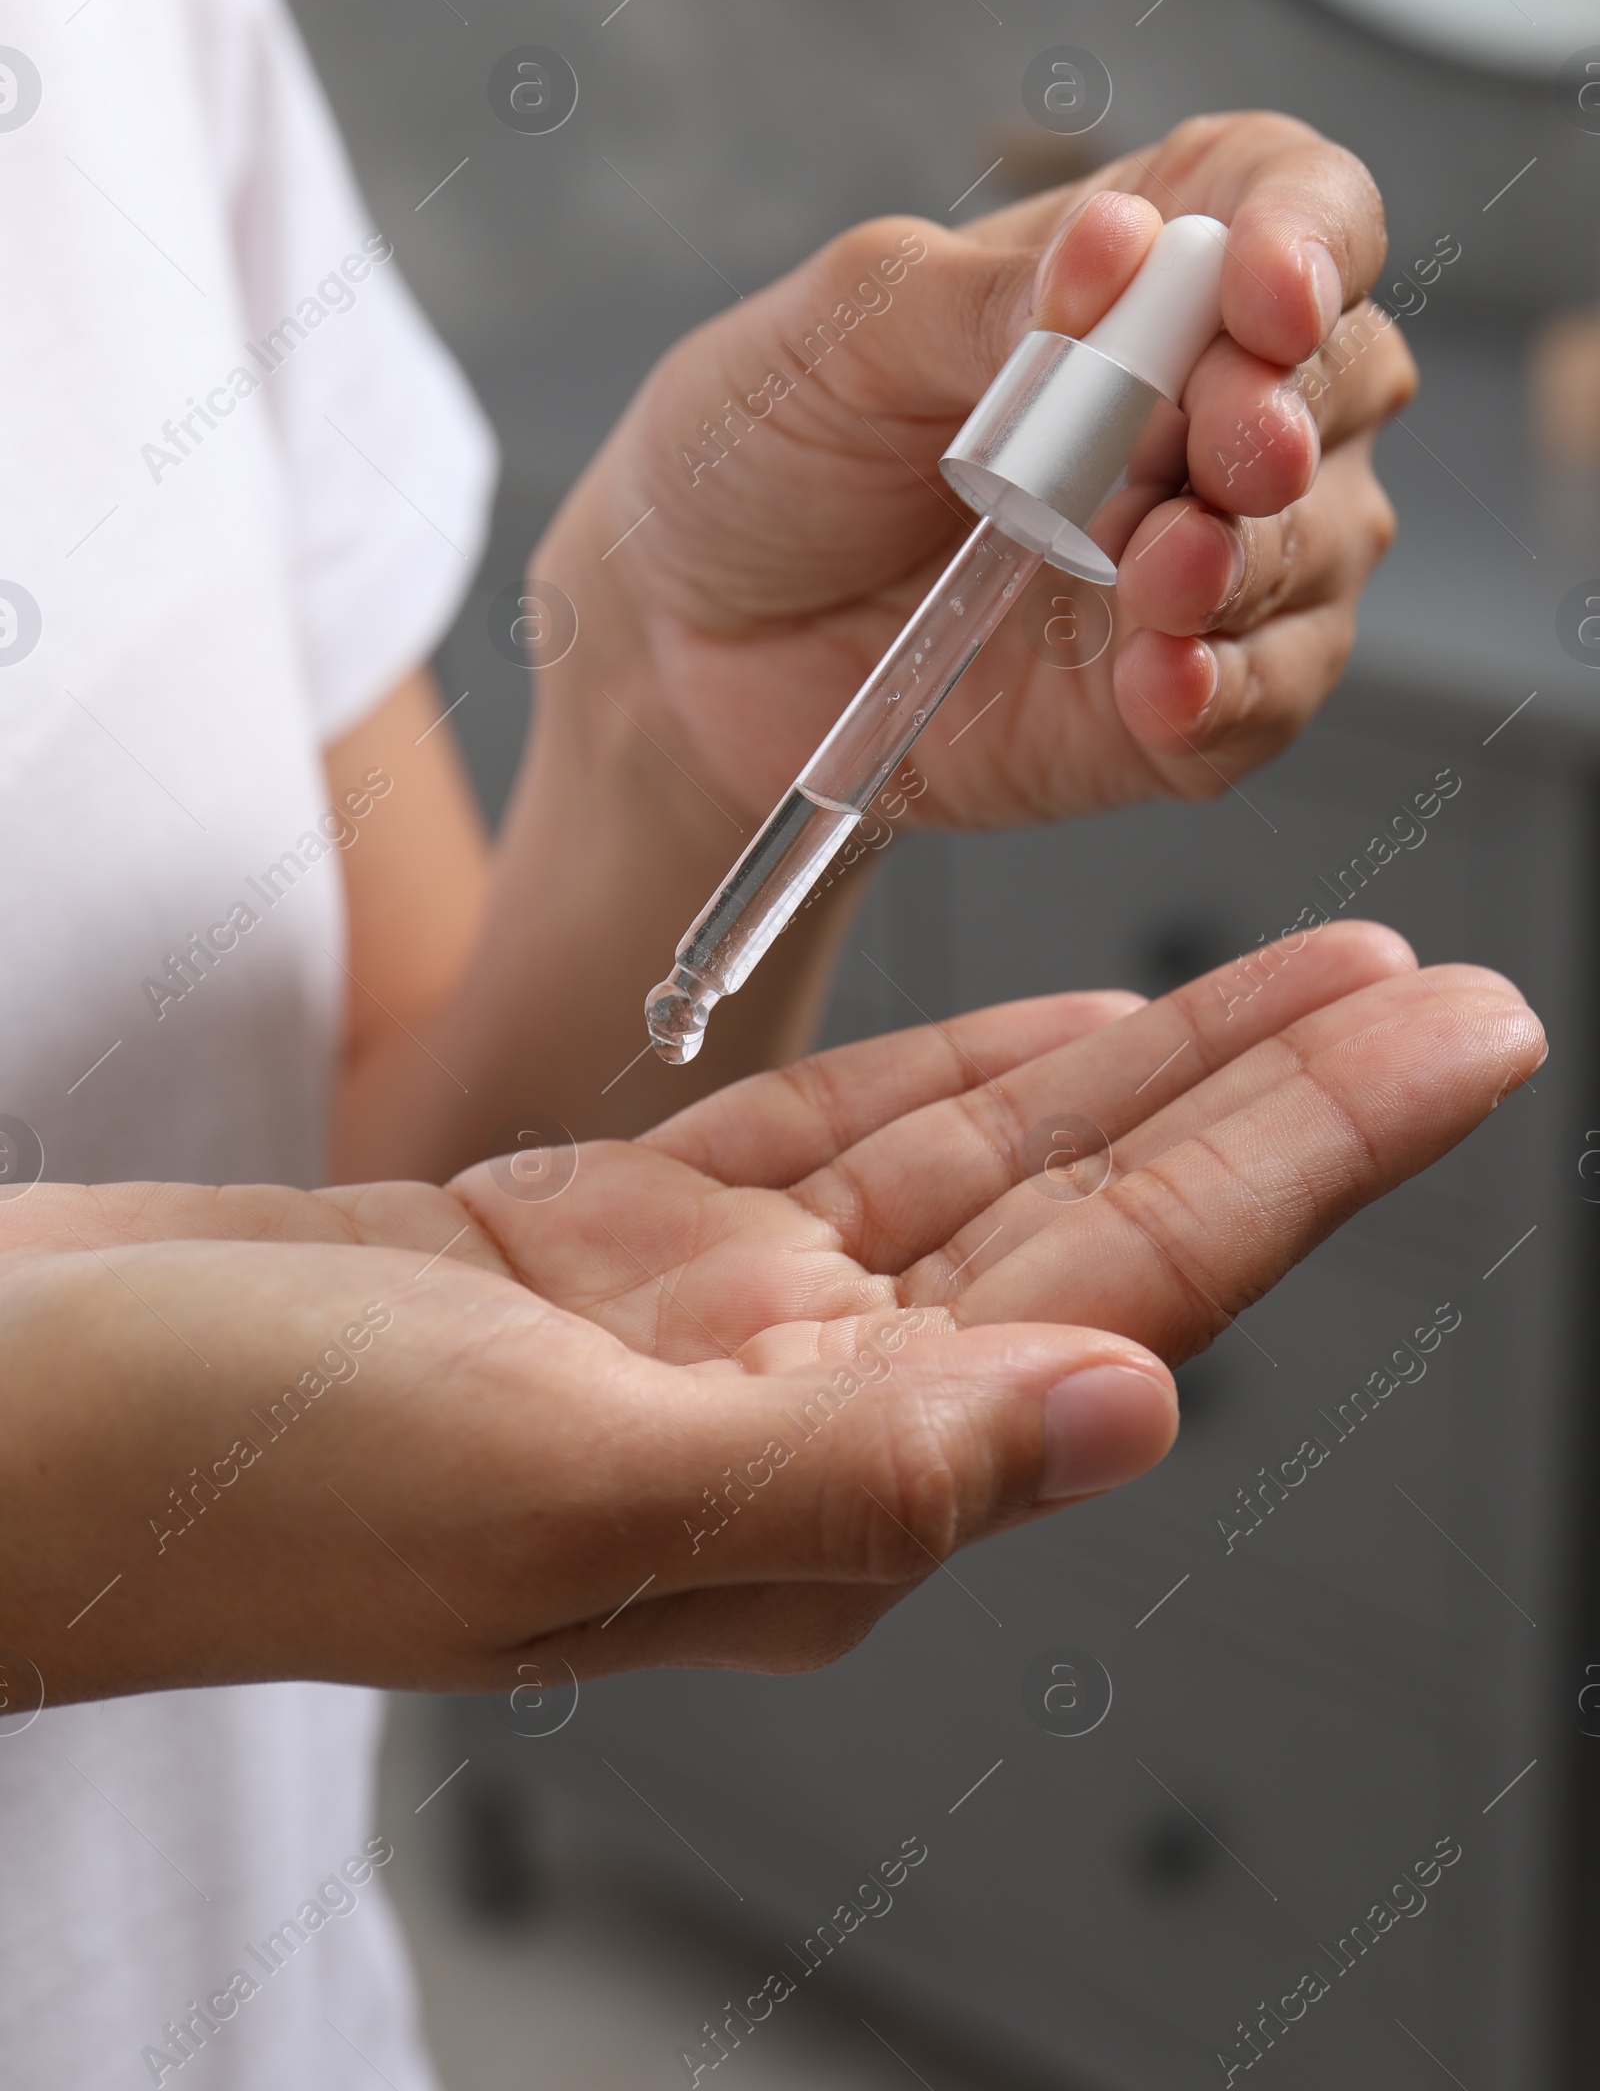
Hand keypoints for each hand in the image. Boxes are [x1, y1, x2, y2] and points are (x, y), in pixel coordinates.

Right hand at [5, 924, 1537, 1696]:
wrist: (35, 1416)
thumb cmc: (241, 1472)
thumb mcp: (558, 1481)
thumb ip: (861, 1459)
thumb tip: (1134, 1419)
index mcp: (820, 1499)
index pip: (1131, 1298)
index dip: (1311, 1163)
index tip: (1458, 1043)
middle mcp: (801, 1417)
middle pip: (1098, 1220)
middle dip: (1286, 1095)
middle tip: (1444, 985)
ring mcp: (712, 1326)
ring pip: (989, 1160)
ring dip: (1155, 1064)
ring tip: (1312, 970)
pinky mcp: (611, 1242)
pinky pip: (842, 1140)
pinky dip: (966, 1072)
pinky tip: (1079, 1025)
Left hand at [546, 112, 1414, 829]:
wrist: (678, 641)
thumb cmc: (757, 457)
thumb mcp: (841, 337)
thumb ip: (991, 300)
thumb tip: (1124, 251)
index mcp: (1136, 277)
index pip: (1294, 212)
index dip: (1309, 239)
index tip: (1262, 292)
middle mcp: (1196, 414)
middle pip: (1342, 379)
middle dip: (1289, 411)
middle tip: (1217, 446)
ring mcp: (1196, 565)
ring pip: (1323, 545)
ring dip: (1259, 556)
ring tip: (1155, 575)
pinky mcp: (1168, 708)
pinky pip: (1260, 702)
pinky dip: (1226, 689)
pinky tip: (1159, 679)